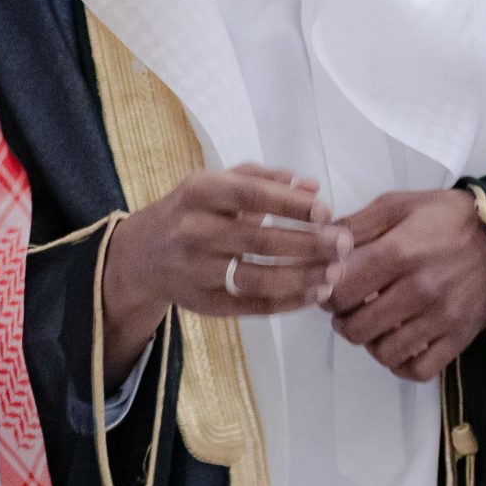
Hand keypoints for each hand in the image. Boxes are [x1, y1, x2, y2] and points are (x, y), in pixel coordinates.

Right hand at [101, 165, 348, 388]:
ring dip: (303, 278)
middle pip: (260, 241)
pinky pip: (252, 306)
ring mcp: (196, 270)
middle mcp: (194, 231)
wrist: (141, 255)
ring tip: (336, 273)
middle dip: (309, 244)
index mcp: (199, 192)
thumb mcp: (216, 183)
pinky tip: (315, 293)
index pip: (251, 195)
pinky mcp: (203, 303)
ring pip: (258, 278)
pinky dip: (288, 302)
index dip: (292, 205)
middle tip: (344, 244)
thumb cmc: (191, 212)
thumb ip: (264, 179)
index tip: (326, 212)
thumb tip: (312, 185)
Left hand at [326, 188, 485, 382]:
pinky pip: (419, 370)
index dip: (327, 294)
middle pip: (357, 327)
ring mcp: (441, 317)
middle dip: (344, 321)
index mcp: (400, 253)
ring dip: (370, 343)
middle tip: (350, 309)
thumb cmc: (448, 218)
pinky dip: (401, 364)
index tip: (332, 289)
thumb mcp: (397, 205)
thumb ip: (356, 225)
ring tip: (373, 325)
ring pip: (384, 352)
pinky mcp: (459, 336)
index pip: (342, 292)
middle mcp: (420, 289)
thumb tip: (320, 241)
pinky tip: (397, 344)